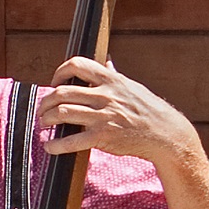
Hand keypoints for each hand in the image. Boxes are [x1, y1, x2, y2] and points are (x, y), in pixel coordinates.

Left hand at [36, 56, 202, 173]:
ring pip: (62, 113)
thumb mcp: (131, 87)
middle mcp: (105, 95)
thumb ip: (114, 75)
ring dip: (46, 119)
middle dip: (46, 101)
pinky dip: (55, 145)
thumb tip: (107, 61)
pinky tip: (49, 146)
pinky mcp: (102, 137)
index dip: (60, 72)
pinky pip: (71, 141)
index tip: (55, 82)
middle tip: (43, 109)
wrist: (165, 133)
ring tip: (44, 124)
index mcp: (111, 80)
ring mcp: (103, 116)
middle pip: (62, 92)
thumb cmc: (147, 109)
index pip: (77, 65)